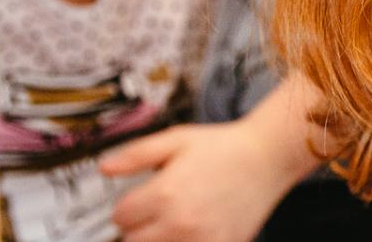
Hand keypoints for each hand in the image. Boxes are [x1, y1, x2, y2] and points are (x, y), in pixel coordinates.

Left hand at [101, 122, 308, 241]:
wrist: (267, 159)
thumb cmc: (222, 148)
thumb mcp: (175, 140)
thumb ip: (135, 155)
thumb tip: (104, 168)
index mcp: (164, 194)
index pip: (121, 217)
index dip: (127, 207)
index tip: (139, 201)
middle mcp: (180, 223)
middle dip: (139, 228)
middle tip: (155, 213)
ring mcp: (202, 241)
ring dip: (160, 239)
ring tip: (174, 222)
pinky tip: (192, 230)